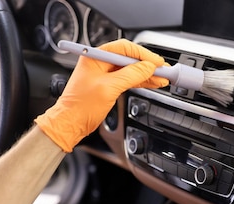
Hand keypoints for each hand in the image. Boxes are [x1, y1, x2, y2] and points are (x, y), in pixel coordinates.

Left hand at [35, 39, 168, 151]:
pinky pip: (129, 79)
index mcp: (95, 57)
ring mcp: (105, 74)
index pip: (124, 48)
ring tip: (162, 78)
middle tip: (163, 70)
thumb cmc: (80, 106)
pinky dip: (141, 81)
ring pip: (131, 70)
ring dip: (147, 74)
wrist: (70, 124)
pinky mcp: (109, 85)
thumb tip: (148, 67)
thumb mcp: (108, 88)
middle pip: (129, 58)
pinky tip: (152, 83)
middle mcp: (100, 63)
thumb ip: (130, 75)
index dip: (143, 54)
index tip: (156, 62)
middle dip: (147, 65)